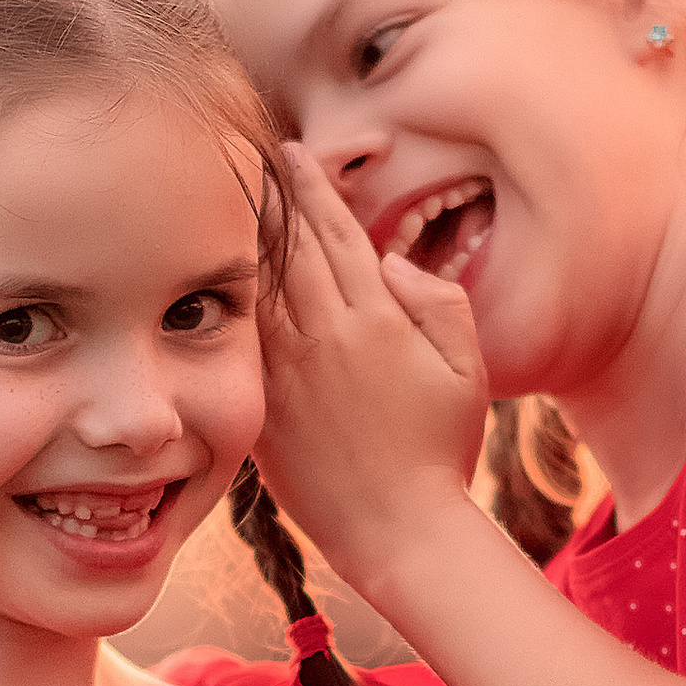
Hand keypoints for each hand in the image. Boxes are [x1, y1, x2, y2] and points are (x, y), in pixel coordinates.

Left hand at [257, 146, 490, 600]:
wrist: (398, 530)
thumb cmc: (442, 450)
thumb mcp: (466, 369)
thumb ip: (437, 301)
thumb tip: (389, 262)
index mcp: (377, 320)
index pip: (337, 234)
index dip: (313, 188)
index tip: (293, 155)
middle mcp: (325, 338)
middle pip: (291, 247)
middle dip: (269, 196)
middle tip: (245, 155)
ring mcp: (289, 373)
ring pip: (259, 285)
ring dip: (243, 237)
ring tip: (225, 196)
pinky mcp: (265, 406)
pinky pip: (243, 337)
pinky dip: (231, 297)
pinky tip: (218, 273)